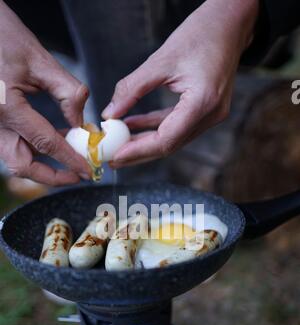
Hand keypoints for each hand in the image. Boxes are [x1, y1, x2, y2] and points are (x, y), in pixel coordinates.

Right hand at [0, 1, 90, 184]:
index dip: (70, 161)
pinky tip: (52, 138)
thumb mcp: (39, 60)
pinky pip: (10, 144)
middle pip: (22, 165)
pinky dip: (31, 148)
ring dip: (40, 163)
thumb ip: (66, 93)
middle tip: (77, 174)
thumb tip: (82, 124)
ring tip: (68, 154)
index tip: (89, 172)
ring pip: (14, 158)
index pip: (46, 144)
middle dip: (51, 176)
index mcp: (6, 107)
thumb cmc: (2, 34)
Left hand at [102, 0, 258, 167]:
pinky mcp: (207, 110)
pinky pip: (177, 125)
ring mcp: (211, 115)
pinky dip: (155, 126)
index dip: (138, 151)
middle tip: (112, 158)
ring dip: (145, 140)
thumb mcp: (160, 60)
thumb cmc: (201, 33)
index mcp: (202, 103)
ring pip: (172, 138)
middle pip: (169, 145)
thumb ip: (132, 89)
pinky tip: (134, 125)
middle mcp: (211, 115)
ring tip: (118, 142)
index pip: (166, 140)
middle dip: (139, 153)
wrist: (230, 22)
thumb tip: (109, 114)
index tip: (114, 155)